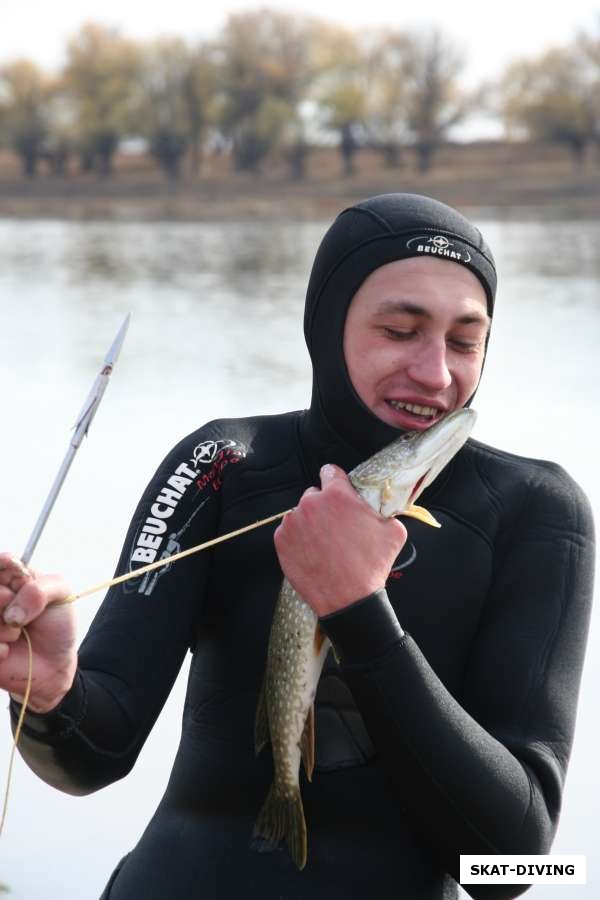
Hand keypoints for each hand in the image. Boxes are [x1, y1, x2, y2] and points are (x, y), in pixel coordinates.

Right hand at [0, 553, 76, 712]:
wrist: (55, 664)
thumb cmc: (57, 625)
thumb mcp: (61, 596)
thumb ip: (40, 590)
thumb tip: (12, 608)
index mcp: (10, 579)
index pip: (0, 562)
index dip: (3, 562)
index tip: (12, 564)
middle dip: (3, 598)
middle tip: (17, 614)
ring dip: (3, 627)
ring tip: (18, 634)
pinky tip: (8, 652)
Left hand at [273, 464, 406, 615]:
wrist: (348, 599)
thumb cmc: (372, 565)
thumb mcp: (393, 531)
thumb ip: (383, 510)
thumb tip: (381, 507)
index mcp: (337, 494)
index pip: (330, 471)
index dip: (336, 481)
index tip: (339, 490)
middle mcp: (310, 503)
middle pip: (314, 494)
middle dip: (324, 505)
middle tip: (335, 526)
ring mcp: (293, 522)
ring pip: (300, 514)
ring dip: (310, 523)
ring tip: (324, 543)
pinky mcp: (281, 540)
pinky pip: (289, 532)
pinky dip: (298, 539)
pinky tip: (313, 552)